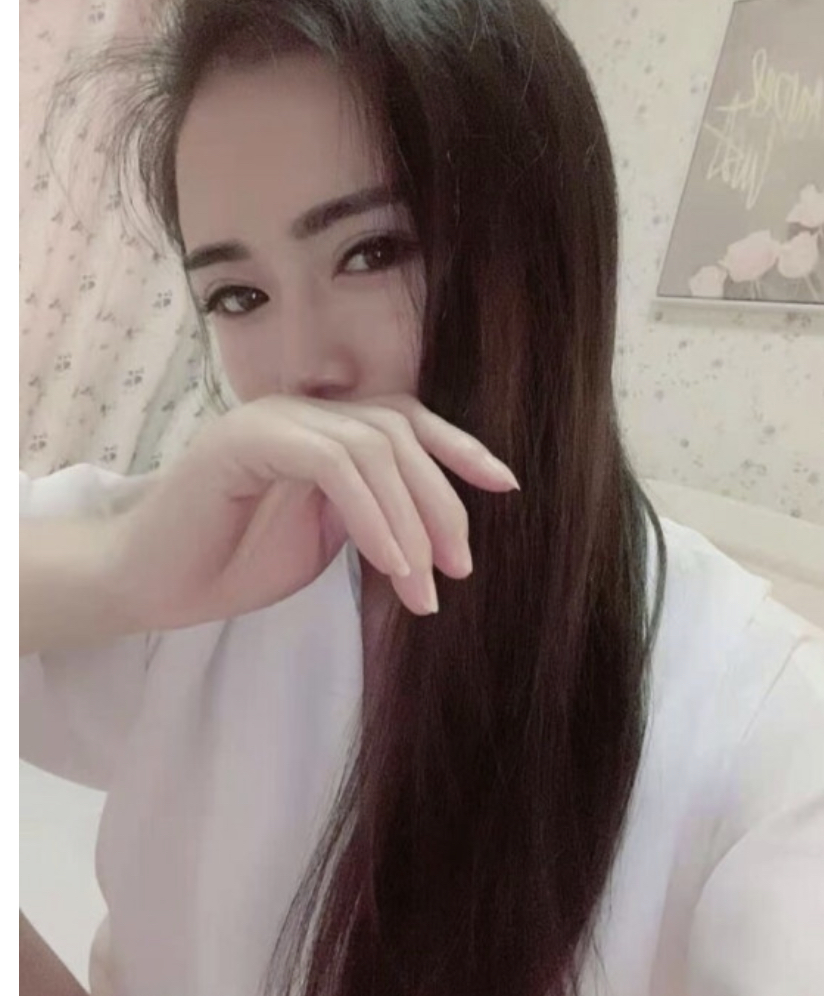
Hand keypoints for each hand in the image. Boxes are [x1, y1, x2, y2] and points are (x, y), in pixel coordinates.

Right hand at [105, 394, 518, 629]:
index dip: (460, 448)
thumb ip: (371, 515)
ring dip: (412, 520)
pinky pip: (333, 464)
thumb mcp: (323, 539)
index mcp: (322, 427)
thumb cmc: (230, 564)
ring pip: (374, 446)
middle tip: (460, 568)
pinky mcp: (248, 440)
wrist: (147, 583)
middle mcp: (302, 410)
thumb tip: (432, 524)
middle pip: (400, 431)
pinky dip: (374, 515)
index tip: (504, 486)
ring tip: (425, 586)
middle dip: (442, 500)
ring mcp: (273, 418)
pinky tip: (393, 563)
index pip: (404, 420)